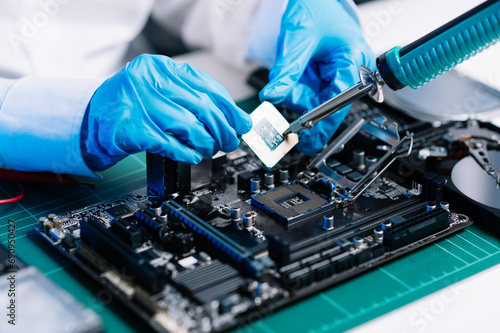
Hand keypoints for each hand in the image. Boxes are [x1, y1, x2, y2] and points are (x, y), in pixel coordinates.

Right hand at [81, 54, 251, 170]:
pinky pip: (171, 144)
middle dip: (224, 129)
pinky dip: (188, 153)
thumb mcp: (160, 91)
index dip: (230, 108)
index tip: (242, 123)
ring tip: (210, 150)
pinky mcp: (132, 130)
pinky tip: (193, 156)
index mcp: (160, 66)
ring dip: (208, 143)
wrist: (91, 122)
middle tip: (230, 143)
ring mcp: (139, 104)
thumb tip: (232, 119)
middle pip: (203, 107)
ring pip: (190, 126)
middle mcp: (148, 80)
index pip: (207, 86)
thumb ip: (191, 99)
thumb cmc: (131, 107)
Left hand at [259, 0, 374, 154]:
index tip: (306, 138)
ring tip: (289, 73)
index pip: (340, 100)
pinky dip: (295, 89)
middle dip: (303, 102)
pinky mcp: (324, 76)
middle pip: (327, 104)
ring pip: (314, 100)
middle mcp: (349, 72)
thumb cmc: (317, 7)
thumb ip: (287, 69)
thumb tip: (273, 95)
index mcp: (354, 61)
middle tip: (285, 97)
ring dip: (296, 94)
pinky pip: (308, 92)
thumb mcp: (299, 37)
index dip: (322, 122)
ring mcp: (336, 75)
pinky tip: (292, 76)